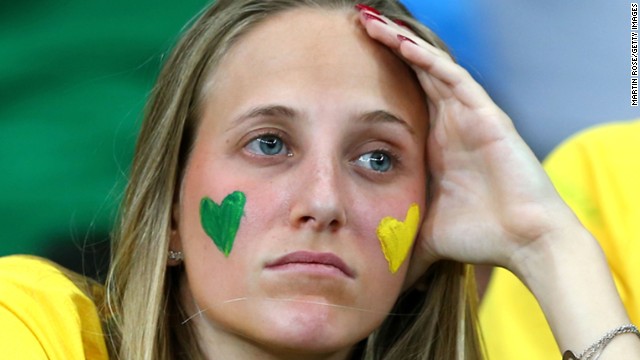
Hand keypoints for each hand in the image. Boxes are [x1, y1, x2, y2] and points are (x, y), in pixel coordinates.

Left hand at [357, 10, 577, 286]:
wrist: (525, 242)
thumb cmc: (479, 236)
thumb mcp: (423, 228)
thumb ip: (397, 236)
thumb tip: (369, 265)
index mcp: (435, 144)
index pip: (402, 99)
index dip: (376, 79)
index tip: (342, 66)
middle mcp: (450, 124)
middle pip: (413, 75)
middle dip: (385, 49)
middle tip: (353, 24)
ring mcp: (469, 116)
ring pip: (431, 68)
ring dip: (401, 44)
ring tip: (370, 22)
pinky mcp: (486, 115)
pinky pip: (455, 78)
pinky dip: (429, 60)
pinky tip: (402, 43)